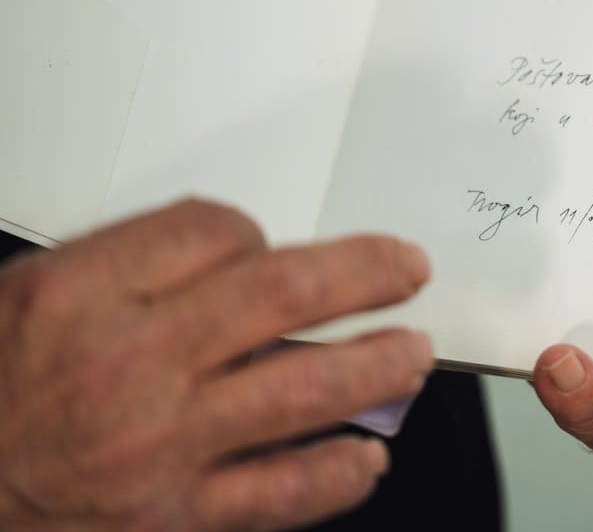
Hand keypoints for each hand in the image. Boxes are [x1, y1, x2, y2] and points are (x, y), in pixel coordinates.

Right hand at [0, 199, 433, 530]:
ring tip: (413, 351)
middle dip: (367, 273)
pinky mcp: (174, 518)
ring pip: (306, 390)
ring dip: (379, 365)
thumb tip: (241, 254)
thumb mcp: (36, 299)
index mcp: (83, 295)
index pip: (215, 231)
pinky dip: (340, 473)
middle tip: (407, 269)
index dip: (262, 231)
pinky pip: (283, 493)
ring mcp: (158, 446)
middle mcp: (127, 364)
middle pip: (285, 294)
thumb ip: (135, 267)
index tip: (278, 245)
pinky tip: (366, 455)